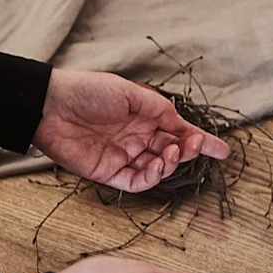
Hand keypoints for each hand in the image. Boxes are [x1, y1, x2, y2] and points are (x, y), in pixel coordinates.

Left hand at [35, 69, 230, 191]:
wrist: (50, 106)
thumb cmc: (87, 91)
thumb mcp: (130, 93)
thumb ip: (158, 109)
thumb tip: (181, 122)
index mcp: (144, 116)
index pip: (179, 131)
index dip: (202, 141)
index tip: (222, 150)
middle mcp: (136, 137)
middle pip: (172, 150)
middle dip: (187, 150)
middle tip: (192, 146)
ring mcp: (123, 155)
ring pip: (157, 168)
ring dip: (170, 164)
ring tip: (169, 154)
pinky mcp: (108, 172)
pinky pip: (136, 181)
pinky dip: (151, 178)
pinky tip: (156, 166)